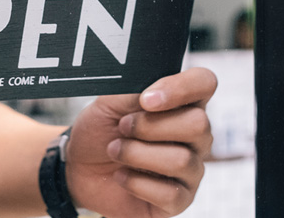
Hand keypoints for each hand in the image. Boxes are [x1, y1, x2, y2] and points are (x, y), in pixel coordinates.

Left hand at [66, 68, 216, 217]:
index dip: (180, 88)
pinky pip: (170, 194)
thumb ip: (135, 91)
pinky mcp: (180, 200)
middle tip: (122, 127)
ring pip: (182, 160)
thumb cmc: (101, 130)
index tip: (146, 99)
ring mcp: (191, 169)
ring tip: (115, 151)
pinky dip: (136, 182)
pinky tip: (122, 176)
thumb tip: (152, 94)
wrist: (79, 166)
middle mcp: (195, 136)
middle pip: (199, 123)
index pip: (204, 83)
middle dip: (150, 126)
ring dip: (136, 154)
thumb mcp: (109, 102)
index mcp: (182, 103)